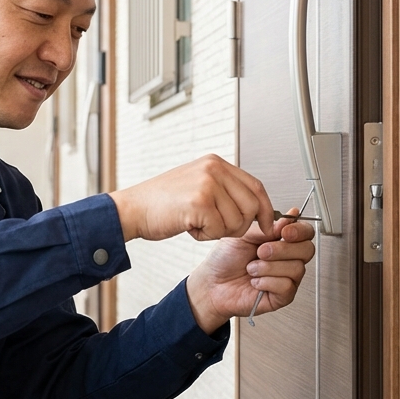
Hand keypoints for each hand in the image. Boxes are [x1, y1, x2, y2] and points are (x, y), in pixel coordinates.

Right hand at [109, 155, 274, 241]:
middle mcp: (214, 169)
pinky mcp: (199, 202)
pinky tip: (189, 227)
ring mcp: (207, 183)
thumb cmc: (162, 203)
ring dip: (218, 231)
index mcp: (215, 163)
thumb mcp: (197, 186)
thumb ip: (224, 190)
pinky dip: (205, 236)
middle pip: (251, 205)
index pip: (255, 186)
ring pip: (237, 221)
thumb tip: (255, 207)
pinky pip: (219, 230)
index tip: (267, 225)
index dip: (266, 209)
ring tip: (197, 223)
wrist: (132, 209)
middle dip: (240, 225)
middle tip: (217, 228)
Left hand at [183, 212, 316, 334]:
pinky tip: (255, 281)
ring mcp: (286, 277)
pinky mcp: (282, 296)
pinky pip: (286, 286)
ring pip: (296, 269)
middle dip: (283, 249)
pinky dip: (267, 282)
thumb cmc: (225, 259)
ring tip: (251, 268)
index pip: (305, 232)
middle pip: (307, 250)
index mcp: (280, 240)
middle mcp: (287, 258)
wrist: (212, 283)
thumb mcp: (243, 235)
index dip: (300, 230)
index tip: (284, 232)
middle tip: (261, 251)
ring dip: (269, 267)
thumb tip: (289, 218)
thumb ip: (267, 227)